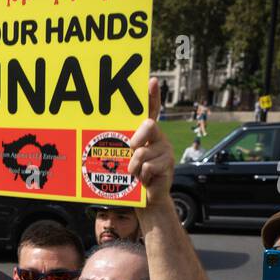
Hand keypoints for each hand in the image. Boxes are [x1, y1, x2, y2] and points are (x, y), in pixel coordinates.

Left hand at [126, 78, 175, 205]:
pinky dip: (141, 176)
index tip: (152, 80)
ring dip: (133, 167)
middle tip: (130, 149)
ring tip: (135, 173)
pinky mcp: (168, 163)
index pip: (151, 110)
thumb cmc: (133, 177)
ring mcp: (165, 149)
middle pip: (148, 125)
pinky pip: (147, 166)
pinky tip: (145, 180)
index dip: (152, 95)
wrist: (147, 199)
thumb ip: (122, 146)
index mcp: (147, 133)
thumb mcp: (125, 159)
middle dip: (136, 138)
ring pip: (142, 152)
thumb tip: (111, 140)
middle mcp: (158, 137)